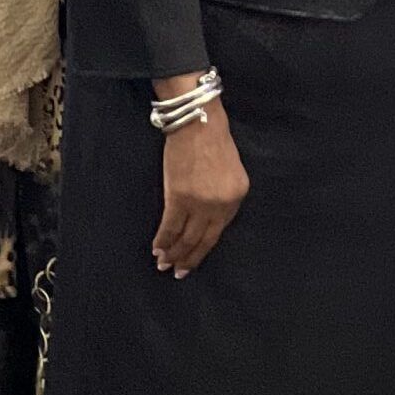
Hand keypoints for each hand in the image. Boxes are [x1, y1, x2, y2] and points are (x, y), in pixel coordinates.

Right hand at [151, 91, 246, 278]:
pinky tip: (157, 248)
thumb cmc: (213, 142)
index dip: (203, 248)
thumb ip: (223, 196)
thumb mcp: (230, 173)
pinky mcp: (179, 197)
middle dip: (188, 257)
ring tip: (163, 263)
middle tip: (177, 271)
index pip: (218, 232)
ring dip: (173, 252)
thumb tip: (206, 218)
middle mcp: (221, 204)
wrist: (198, 123)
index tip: (193, 260)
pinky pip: (170, 226)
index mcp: (237, 197)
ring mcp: (200, 202)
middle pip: (203, 239)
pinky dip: (162, 239)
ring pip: (185, 237)